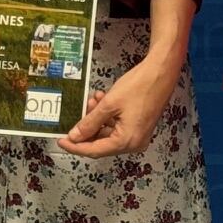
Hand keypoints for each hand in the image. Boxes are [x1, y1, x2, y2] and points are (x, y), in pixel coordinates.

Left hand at [59, 49, 182, 156]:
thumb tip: (75, 136)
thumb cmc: (140, 86)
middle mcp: (134, 143)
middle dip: (86, 129)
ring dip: (96, 120)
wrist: (161, 72)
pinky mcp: (139, 126)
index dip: (75, 146)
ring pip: (108, 134)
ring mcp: (138, 135)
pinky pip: (117, 127)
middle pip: (101, 144)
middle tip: (75, 117)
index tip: (61, 140)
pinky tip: (101, 101)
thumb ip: (90, 122)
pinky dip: (107, 117)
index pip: (94, 150)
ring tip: (92, 101)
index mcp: (127, 141)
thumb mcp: (109, 104)